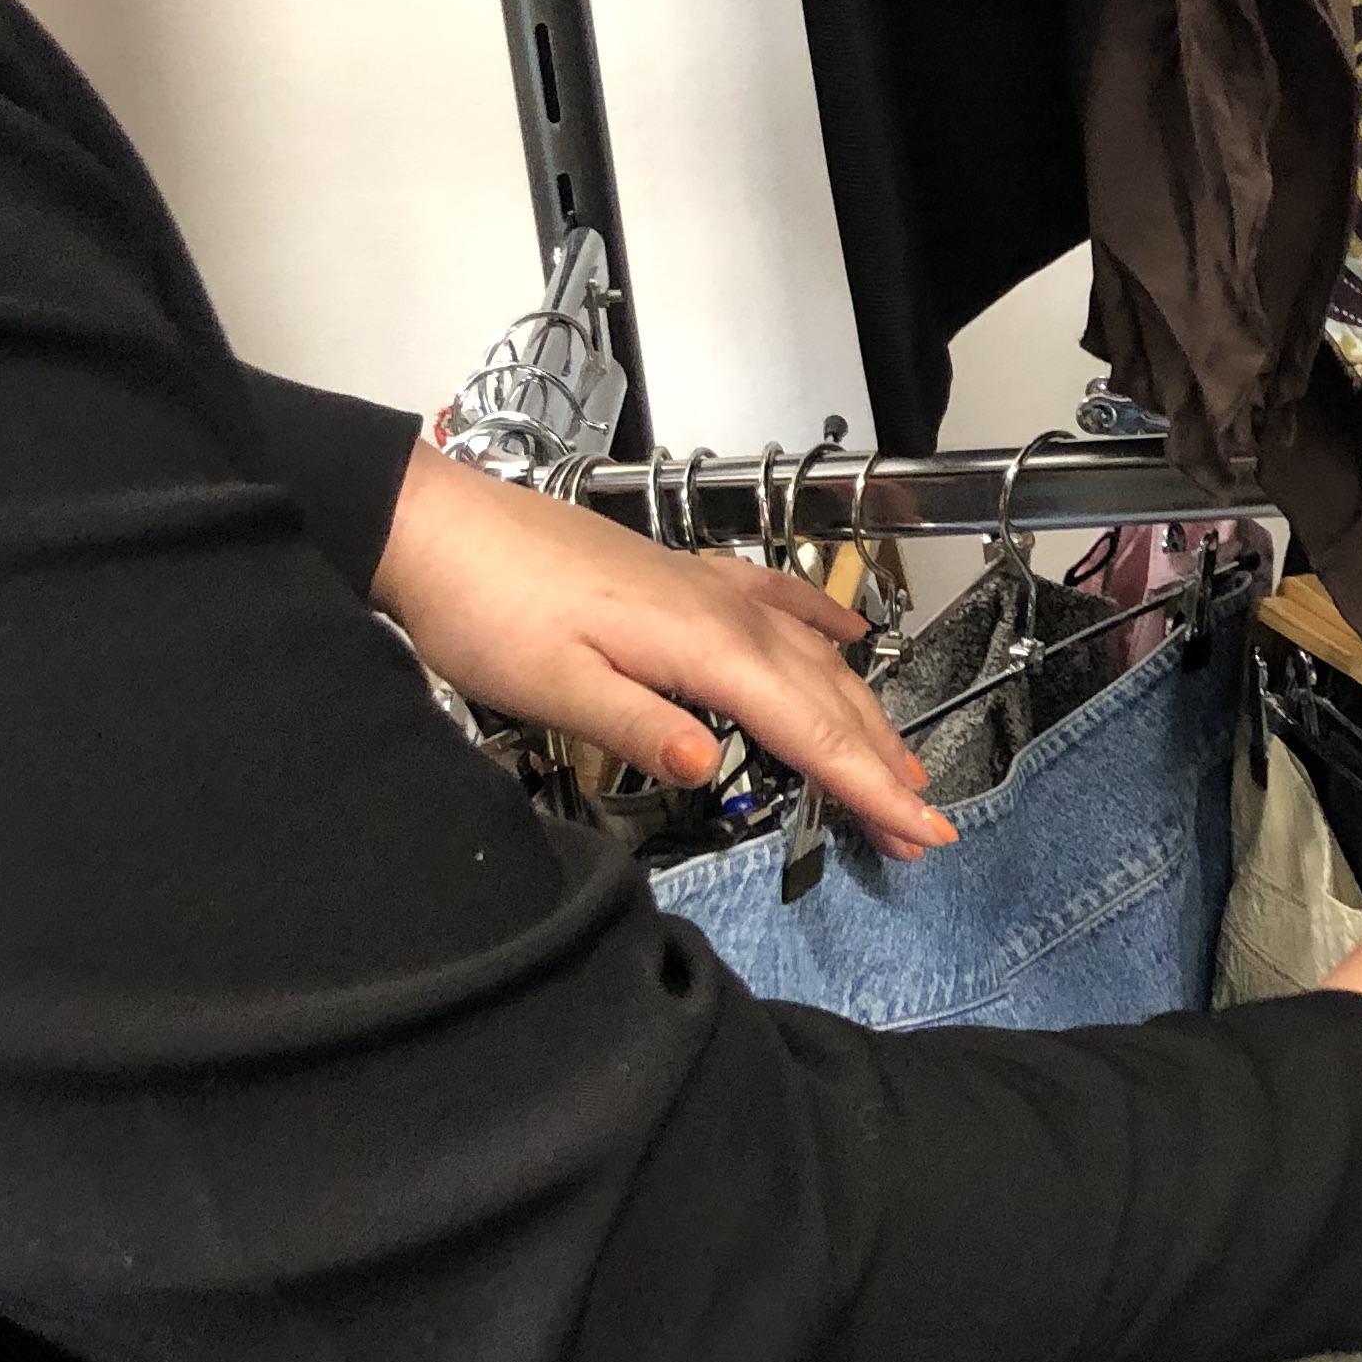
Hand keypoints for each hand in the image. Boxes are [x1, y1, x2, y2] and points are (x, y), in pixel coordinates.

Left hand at [371, 442, 952, 859]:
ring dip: (864, 713)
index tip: (922, 834)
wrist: (439, 527)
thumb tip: (711, 764)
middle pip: (828, 699)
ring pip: (814, 656)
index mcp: (705, 648)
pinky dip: (823, 621)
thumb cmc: (486, 609)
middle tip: (923, 829)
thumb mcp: (553, 686)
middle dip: (883, 765)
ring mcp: (710, 589)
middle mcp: (726, 614)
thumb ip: (638, 725)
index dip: (871, 787)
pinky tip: (851, 630)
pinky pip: (778, 601)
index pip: (810, 732)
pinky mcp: (684, 577)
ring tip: (901, 765)